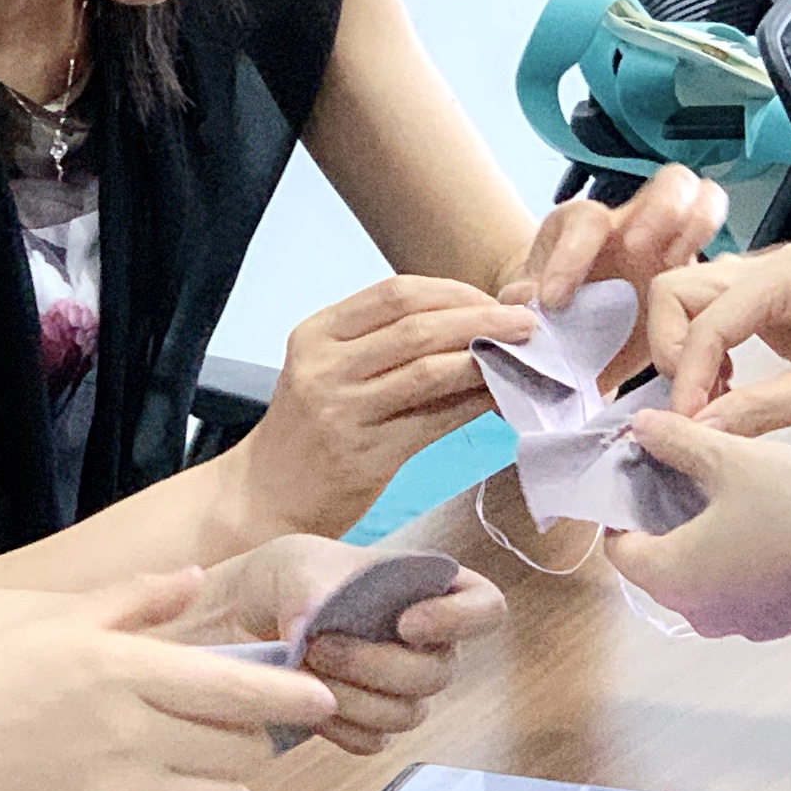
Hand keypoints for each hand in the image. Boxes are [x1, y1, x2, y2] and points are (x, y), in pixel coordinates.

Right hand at [0, 570, 334, 790]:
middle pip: (243, 751)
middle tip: (227, 738)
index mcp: (126, 672)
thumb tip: (197, 575)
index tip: (321, 698)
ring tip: (206, 783)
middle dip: (250, 744)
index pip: (240, 689)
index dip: (294, 697)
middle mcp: (133, 735)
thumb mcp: (61, 627)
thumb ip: (135, 601)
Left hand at [178, 535, 508, 754]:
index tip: (407, 622)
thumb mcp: (296, 563)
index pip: (486, 609)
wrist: (250, 617)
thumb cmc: (289, 578)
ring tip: (304, 664)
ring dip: (352, 696)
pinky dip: (336, 724)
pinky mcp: (372, 724)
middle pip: (439, 674)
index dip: (461, 620)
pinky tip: (305, 697)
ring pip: (406, 713)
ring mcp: (405, 690)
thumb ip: (310, 588)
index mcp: (432, 590)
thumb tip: (310, 627)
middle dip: (375, 664)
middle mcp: (431, 644)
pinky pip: (371, 741)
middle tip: (319, 644)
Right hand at [232, 276, 535, 536]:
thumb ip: (382, 345)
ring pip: (430, 371)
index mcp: (316, 334)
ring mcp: (343, 412)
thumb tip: (469, 321)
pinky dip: (476, 406)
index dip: (453, 292)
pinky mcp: (366, 457)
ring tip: (523, 355)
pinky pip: (436, 422)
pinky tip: (502, 401)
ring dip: (485, 359)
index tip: (492, 299)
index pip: (395, 294)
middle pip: (417, 327)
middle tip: (526, 321)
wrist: (265, 498)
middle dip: (481, 319)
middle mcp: (325, 368)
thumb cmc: (308, 431)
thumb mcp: (327, 372)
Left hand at [509, 162, 725, 312]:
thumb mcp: (530, 307)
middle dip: (661, 210)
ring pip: (703, 197)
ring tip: (678, 265)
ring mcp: (669, 240)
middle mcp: (632, 222)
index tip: (554, 301)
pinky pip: (721, 250)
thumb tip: (525, 299)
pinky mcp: (692, 270)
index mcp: (583, 227)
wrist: (575, 331)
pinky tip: (703, 300)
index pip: (585, 220)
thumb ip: (521, 301)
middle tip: (641, 248)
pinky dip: (721, 263)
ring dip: (698, 222)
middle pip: (667, 181)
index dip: (570, 258)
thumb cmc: (555, 312)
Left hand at [599, 413, 790, 640]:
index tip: (642, 473)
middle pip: (656, 564)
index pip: (618, 548)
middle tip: (684, 474)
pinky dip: (736, 560)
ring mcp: (737, 624)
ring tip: (727, 493)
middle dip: (662, 520)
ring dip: (701, 540)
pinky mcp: (774, 624)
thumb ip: (675, 440)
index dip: (622, 508)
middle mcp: (695, 613)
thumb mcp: (727, 457)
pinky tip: (765, 523)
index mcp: (669, 576)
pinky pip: (736, 590)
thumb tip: (639, 426)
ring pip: (698, 578)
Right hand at [649, 246, 790, 432]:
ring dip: (687, 353)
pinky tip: (729, 395)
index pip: (704, 319)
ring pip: (692, 305)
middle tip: (693, 404)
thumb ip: (762, 408)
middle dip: (672, 349)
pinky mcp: (774, 312)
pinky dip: (707, 358)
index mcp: (784, 274)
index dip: (687, 374)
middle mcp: (768, 269)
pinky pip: (717, 325)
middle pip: (679, 292)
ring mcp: (769, 288)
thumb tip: (697, 429)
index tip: (690, 426)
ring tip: (711, 404)